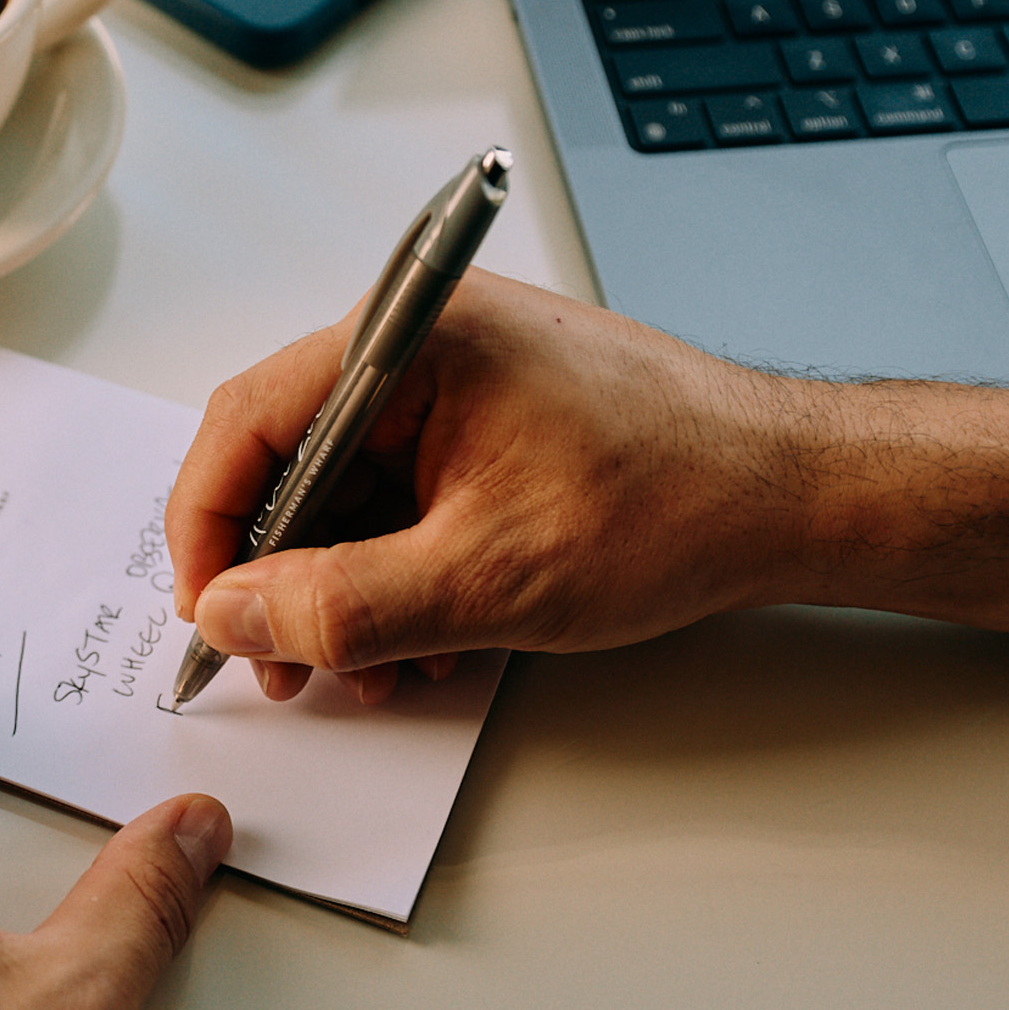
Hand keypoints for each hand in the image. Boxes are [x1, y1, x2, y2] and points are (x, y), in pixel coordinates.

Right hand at [167, 271, 797, 701]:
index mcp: (409, 339)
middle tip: (292, 667)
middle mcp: (423, 344)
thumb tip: (234, 618)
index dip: (209, 531)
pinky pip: (405, 497)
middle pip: (290, 463)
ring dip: (345, 593)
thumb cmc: (676, 501)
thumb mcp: (486, 579)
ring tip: (380, 670)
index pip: (247, 423)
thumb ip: (341, 606)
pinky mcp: (490, 424)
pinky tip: (433, 639)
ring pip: (347, 494)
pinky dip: (401, 573)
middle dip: (284, 580)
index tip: (211, 620)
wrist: (799, 496)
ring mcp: (459, 382)